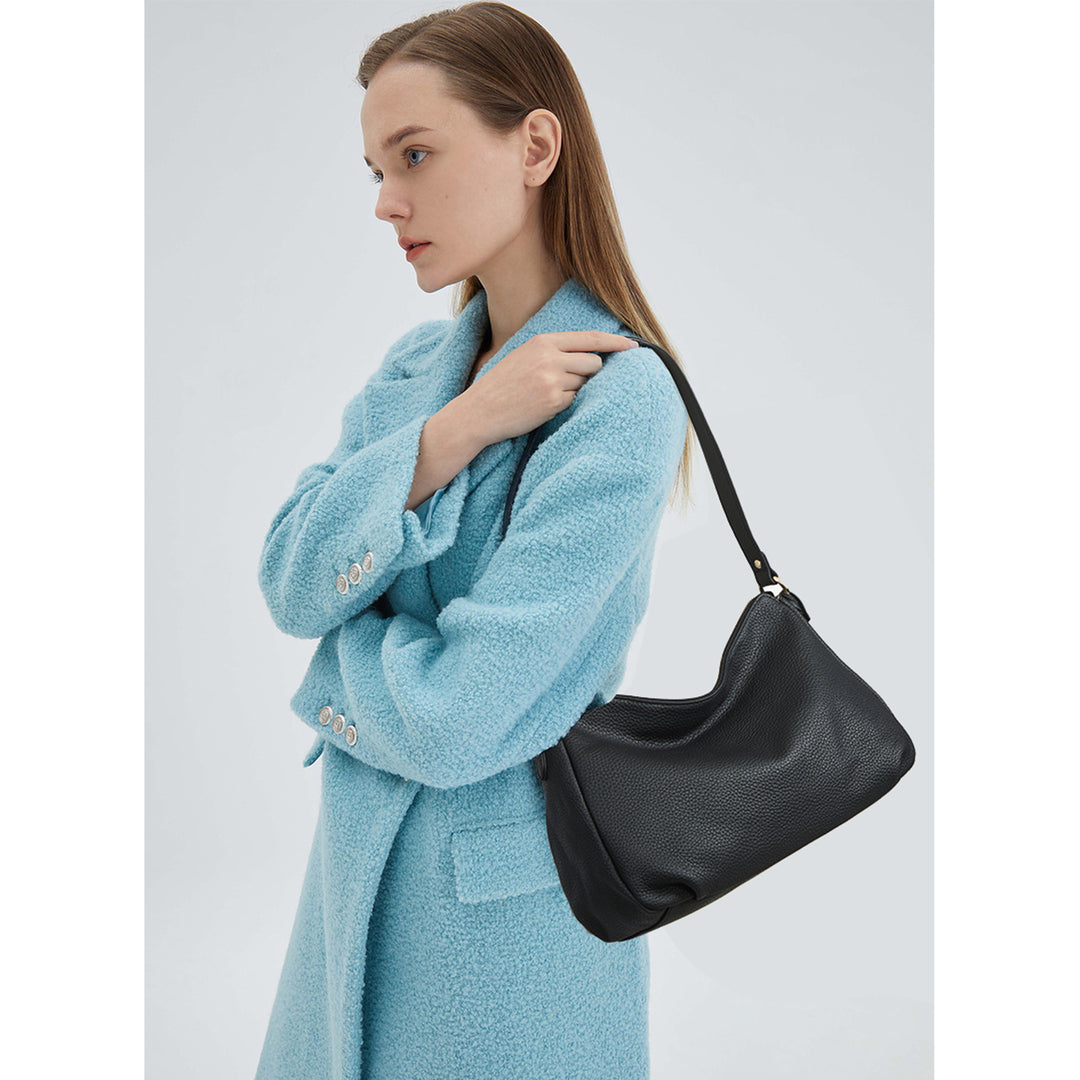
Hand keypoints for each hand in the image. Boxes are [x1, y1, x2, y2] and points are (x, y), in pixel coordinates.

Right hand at [461, 331, 638, 445]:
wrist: (479, 412)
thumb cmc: (501, 385)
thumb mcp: (524, 356)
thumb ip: (554, 350)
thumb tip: (590, 354)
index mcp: (543, 341)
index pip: (590, 338)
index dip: (615, 342)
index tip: (633, 346)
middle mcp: (550, 357)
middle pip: (593, 362)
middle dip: (588, 374)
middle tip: (566, 382)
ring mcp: (553, 379)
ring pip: (585, 383)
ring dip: (574, 390)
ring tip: (545, 394)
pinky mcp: (553, 401)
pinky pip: (574, 401)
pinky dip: (563, 405)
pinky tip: (541, 406)